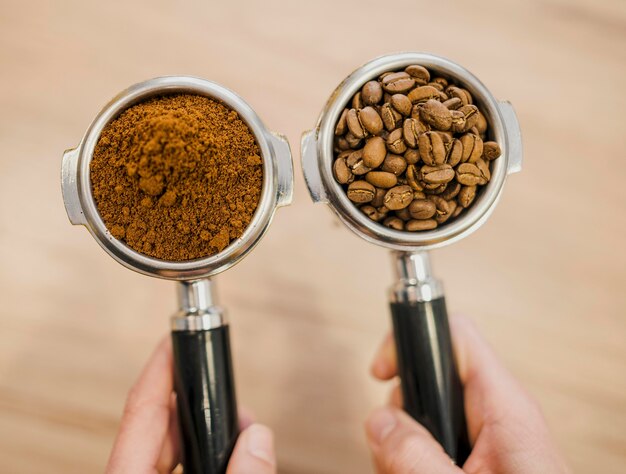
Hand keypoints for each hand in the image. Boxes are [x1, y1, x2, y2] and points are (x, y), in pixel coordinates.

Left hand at [106, 337, 275, 473]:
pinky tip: (231, 456)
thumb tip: (258, 439)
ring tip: (241, 427)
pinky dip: (206, 456)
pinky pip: (181, 467)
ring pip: (172, 448)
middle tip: (222, 384)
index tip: (172, 340)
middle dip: (198, 401)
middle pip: (159, 427)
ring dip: (208, 432)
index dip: (159, 369)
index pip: (141, 411)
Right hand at [365, 314, 569, 473]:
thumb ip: (417, 458)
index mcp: (503, 407)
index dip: (412, 339)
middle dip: (400, 415)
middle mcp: (495, 414)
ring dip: (404, 448)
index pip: (454, 335)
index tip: (382, 371)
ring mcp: (486, 438)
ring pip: (425, 416)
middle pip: (429, 379)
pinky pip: (433, 444)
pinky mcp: (479, 460)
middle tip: (396, 456)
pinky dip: (415, 463)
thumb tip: (379, 421)